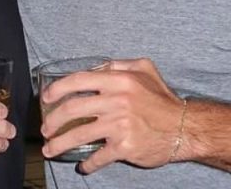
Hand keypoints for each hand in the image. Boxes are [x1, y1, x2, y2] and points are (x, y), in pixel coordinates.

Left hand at [40, 58, 183, 173]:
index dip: (57, 89)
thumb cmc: (163, 99)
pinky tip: (83, 166)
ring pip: (79, 135)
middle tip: (45, 129)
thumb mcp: (145, 69)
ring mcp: (120, 125)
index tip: (46, 98)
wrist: (184, 127)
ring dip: (60, 144)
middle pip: (72, 109)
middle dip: (52, 120)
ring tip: (50, 149)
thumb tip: (97, 67)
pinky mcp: (125, 147)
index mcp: (118, 80)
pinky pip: (99, 157)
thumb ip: (120, 65)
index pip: (78, 80)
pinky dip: (88, 164)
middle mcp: (117, 101)